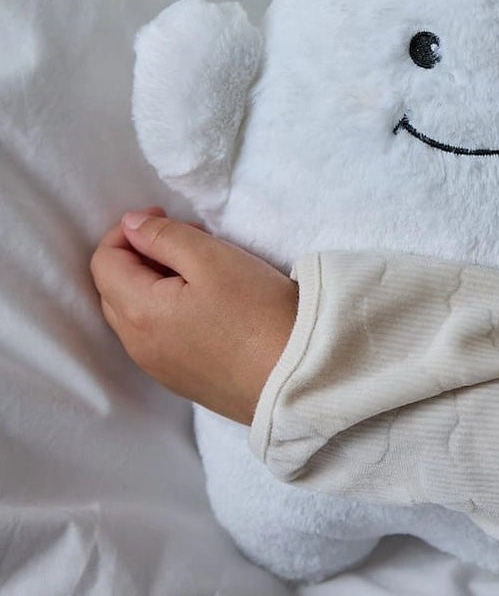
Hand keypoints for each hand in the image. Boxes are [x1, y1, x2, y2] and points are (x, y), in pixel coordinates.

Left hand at [90, 210, 297, 424]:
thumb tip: (132, 225)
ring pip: (134, 315)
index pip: (104, 262)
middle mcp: (137, 345)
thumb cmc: (258, 311)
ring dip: (153, 284)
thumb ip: (166, 237)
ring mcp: (158, 367)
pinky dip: (166, 311)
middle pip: (114, 289)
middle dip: (139, 256)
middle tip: (186, 239)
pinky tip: (207, 305)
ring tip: (201, 270)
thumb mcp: (213, 258)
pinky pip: (155, 337)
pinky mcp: (181, 380)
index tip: (167, 215)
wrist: (297, 374)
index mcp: (139, 313)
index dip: (128, 230)